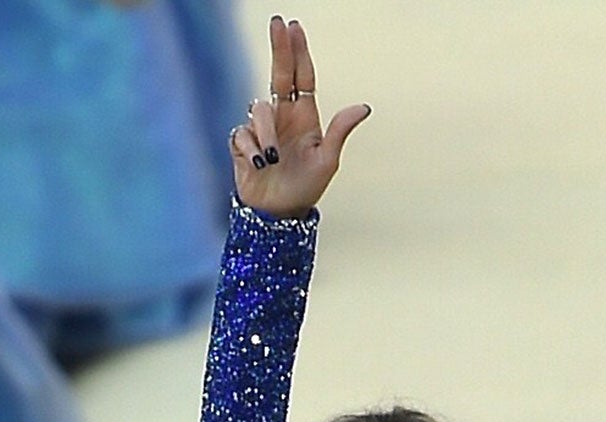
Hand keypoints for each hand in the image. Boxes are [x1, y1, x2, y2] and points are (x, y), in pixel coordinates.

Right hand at [230, 16, 369, 217]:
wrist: (277, 214)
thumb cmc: (306, 188)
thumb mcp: (327, 161)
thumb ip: (339, 132)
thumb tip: (363, 107)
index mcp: (304, 115)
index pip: (301, 76)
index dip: (298, 52)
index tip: (294, 27)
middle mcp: (282, 116)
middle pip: (278, 73)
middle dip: (279, 47)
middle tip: (277, 22)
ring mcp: (261, 129)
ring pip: (258, 110)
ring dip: (266, 132)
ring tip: (273, 158)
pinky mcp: (242, 144)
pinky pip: (242, 134)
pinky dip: (251, 149)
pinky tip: (259, 164)